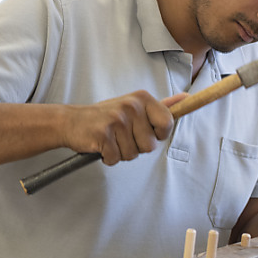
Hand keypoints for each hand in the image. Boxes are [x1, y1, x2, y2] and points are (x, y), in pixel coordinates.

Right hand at [64, 91, 184, 164]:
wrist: (71, 121)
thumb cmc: (105, 117)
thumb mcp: (133, 106)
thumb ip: (161, 106)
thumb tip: (186, 98)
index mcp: (142, 98)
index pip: (167, 123)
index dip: (157, 135)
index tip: (143, 131)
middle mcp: (131, 106)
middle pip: (150, 145)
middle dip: (136, 147)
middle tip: (120, 136)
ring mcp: (117, 120)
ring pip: (133, 154)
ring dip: (121, 153)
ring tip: (110, 140)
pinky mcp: (103, 134)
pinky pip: (115, 159)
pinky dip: (108, 158)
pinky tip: (101, 146)